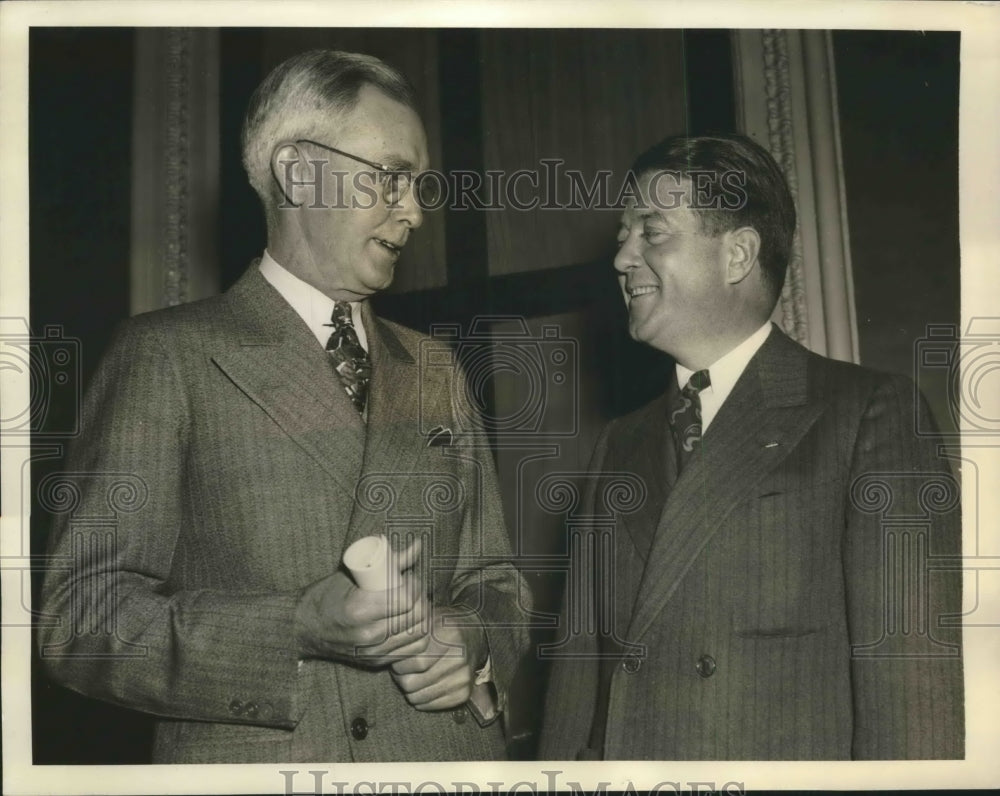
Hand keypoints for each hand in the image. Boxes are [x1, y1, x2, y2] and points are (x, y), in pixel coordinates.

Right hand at [294, 537, 428, 666]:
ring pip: (418, 635)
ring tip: (413, 604)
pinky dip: (417, 634)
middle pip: (416, 617)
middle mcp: (368, 635)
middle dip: (421, 599)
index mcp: (359, 610)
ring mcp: (373, 653)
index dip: (414, 586)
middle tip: (414, 588)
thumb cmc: (326, 596)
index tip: (409, 577)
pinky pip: (412, 651)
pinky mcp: (377, 662)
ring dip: (422, 616)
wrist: (303, 629)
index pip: (405, 600)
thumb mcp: (352, 574)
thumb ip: (389, 561)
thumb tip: (418, 545)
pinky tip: (411, 622)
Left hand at [389, 604, 486, 710]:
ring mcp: (463, 677)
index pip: (414, 662)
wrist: (472, 635)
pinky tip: (422, 686)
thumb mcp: (426, 621)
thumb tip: (384, 651)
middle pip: (412, 682)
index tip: (396, 657)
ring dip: (409, 689)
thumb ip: (408, 633)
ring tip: (411, 676)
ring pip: (418, 697)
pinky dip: (420, 699)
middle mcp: (459, 658)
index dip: (398, 663)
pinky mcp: (463, 693)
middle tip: (401, 669)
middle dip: (400, 677)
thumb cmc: (441, 627)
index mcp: (448, 636)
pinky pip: (430, 705)